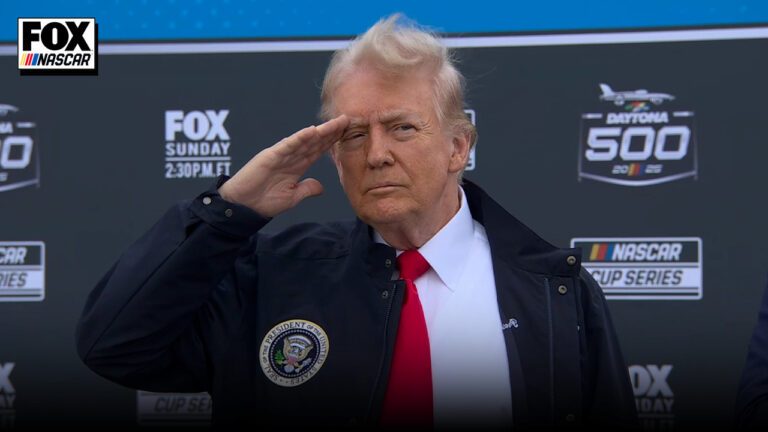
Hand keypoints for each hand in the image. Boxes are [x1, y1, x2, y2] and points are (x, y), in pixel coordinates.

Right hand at [218, 115, 348, 217]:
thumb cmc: (264, 202)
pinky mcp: (269, 156)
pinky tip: (312, 131)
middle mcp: (290, 157)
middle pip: (314, 142)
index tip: (346, 132)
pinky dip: (299, 138)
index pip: (317, 150)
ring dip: (320, 131)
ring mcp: (280, 155)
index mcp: (296, 166)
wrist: (243, 208)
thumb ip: (306, 189)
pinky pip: (287, 146)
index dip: (331, 141)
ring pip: (304, 140)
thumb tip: (321, 187)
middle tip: (346, 120)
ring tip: (335, 123)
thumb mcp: (292, 198)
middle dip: (330, 132)